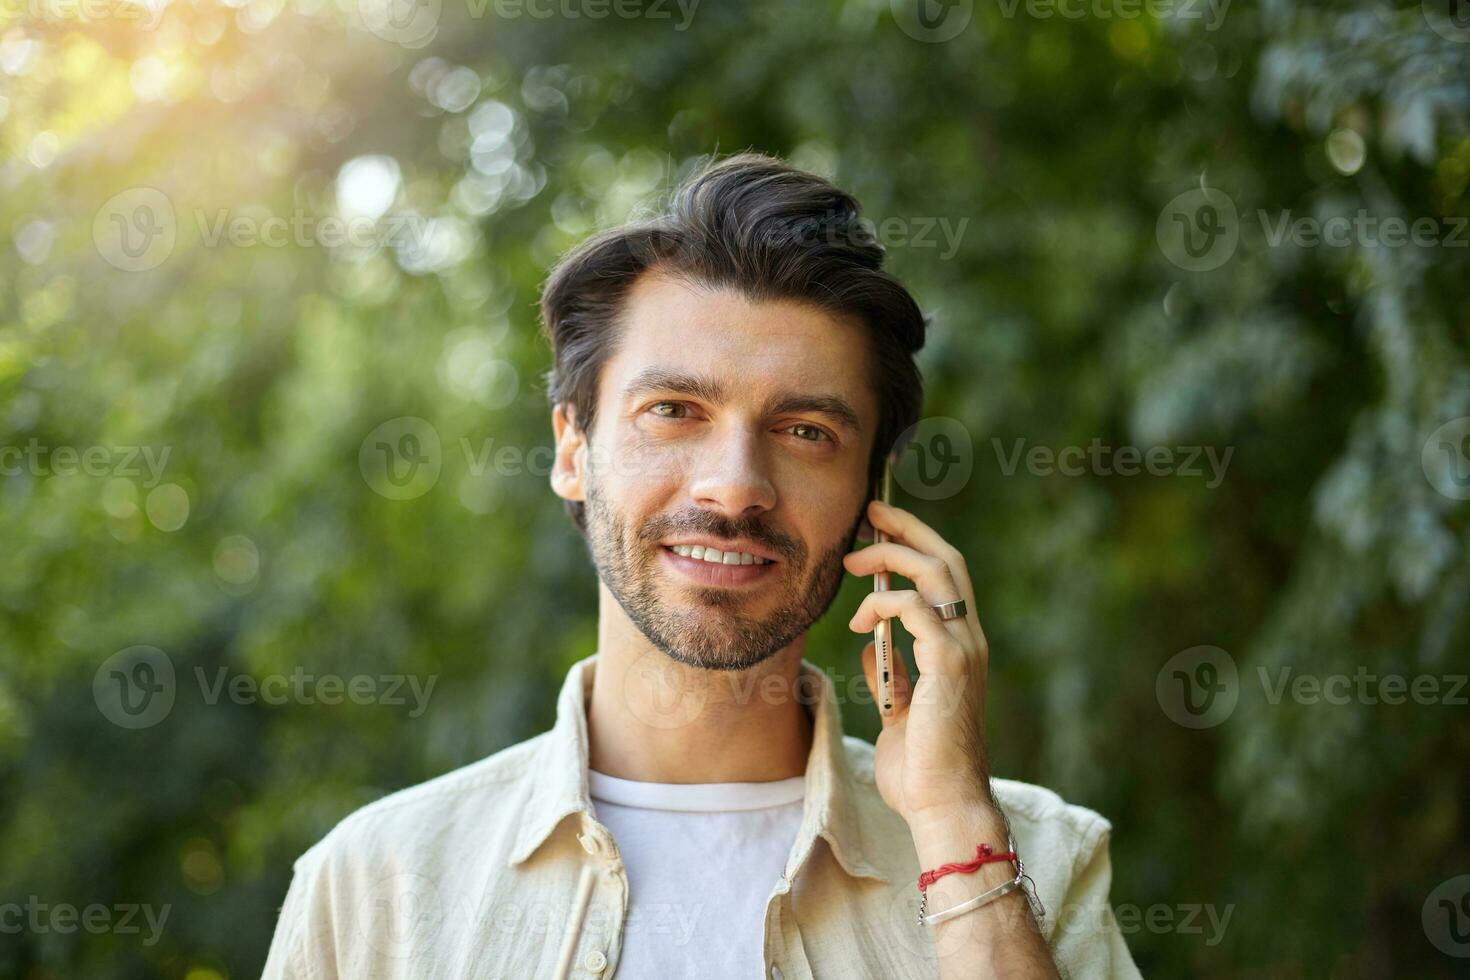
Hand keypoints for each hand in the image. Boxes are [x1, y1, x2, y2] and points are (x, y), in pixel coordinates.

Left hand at [844, 498, 994, 828]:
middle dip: (907, 530)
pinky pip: (916, 610)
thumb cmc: (922, 768)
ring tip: (852, 561)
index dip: (916, 543)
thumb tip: (871, 647)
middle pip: (947, 560)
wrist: (942, 806)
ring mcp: (963, 650)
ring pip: (935, 574)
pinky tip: (861, 620)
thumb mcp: (898, 713)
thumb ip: (891, 675)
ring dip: (890, 559)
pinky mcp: (949, 665)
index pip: (947, 576)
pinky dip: (885, 604)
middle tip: (869, 515)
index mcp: (960, 647)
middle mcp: (969, 641)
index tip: (879, 527)